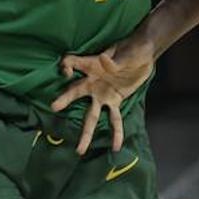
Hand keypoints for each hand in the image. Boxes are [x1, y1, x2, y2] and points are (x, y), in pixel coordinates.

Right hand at [50, 35, 154, 154]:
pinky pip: (114, 119)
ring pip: (91, 114)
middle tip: (54, 107)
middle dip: (65, 99)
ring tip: (80, 150)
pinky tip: (116, 146)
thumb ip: (115, 59)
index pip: (74, 62)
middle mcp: (94, 81)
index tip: (67, 72)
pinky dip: (116, 132)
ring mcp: (103, 94)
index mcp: (93, 65)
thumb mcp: (126, 52)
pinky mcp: (115, 101)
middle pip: (75, 91)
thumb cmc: (132, 48)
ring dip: (86, 132)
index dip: (67, 66)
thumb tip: (104, 59)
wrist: (144, 55)